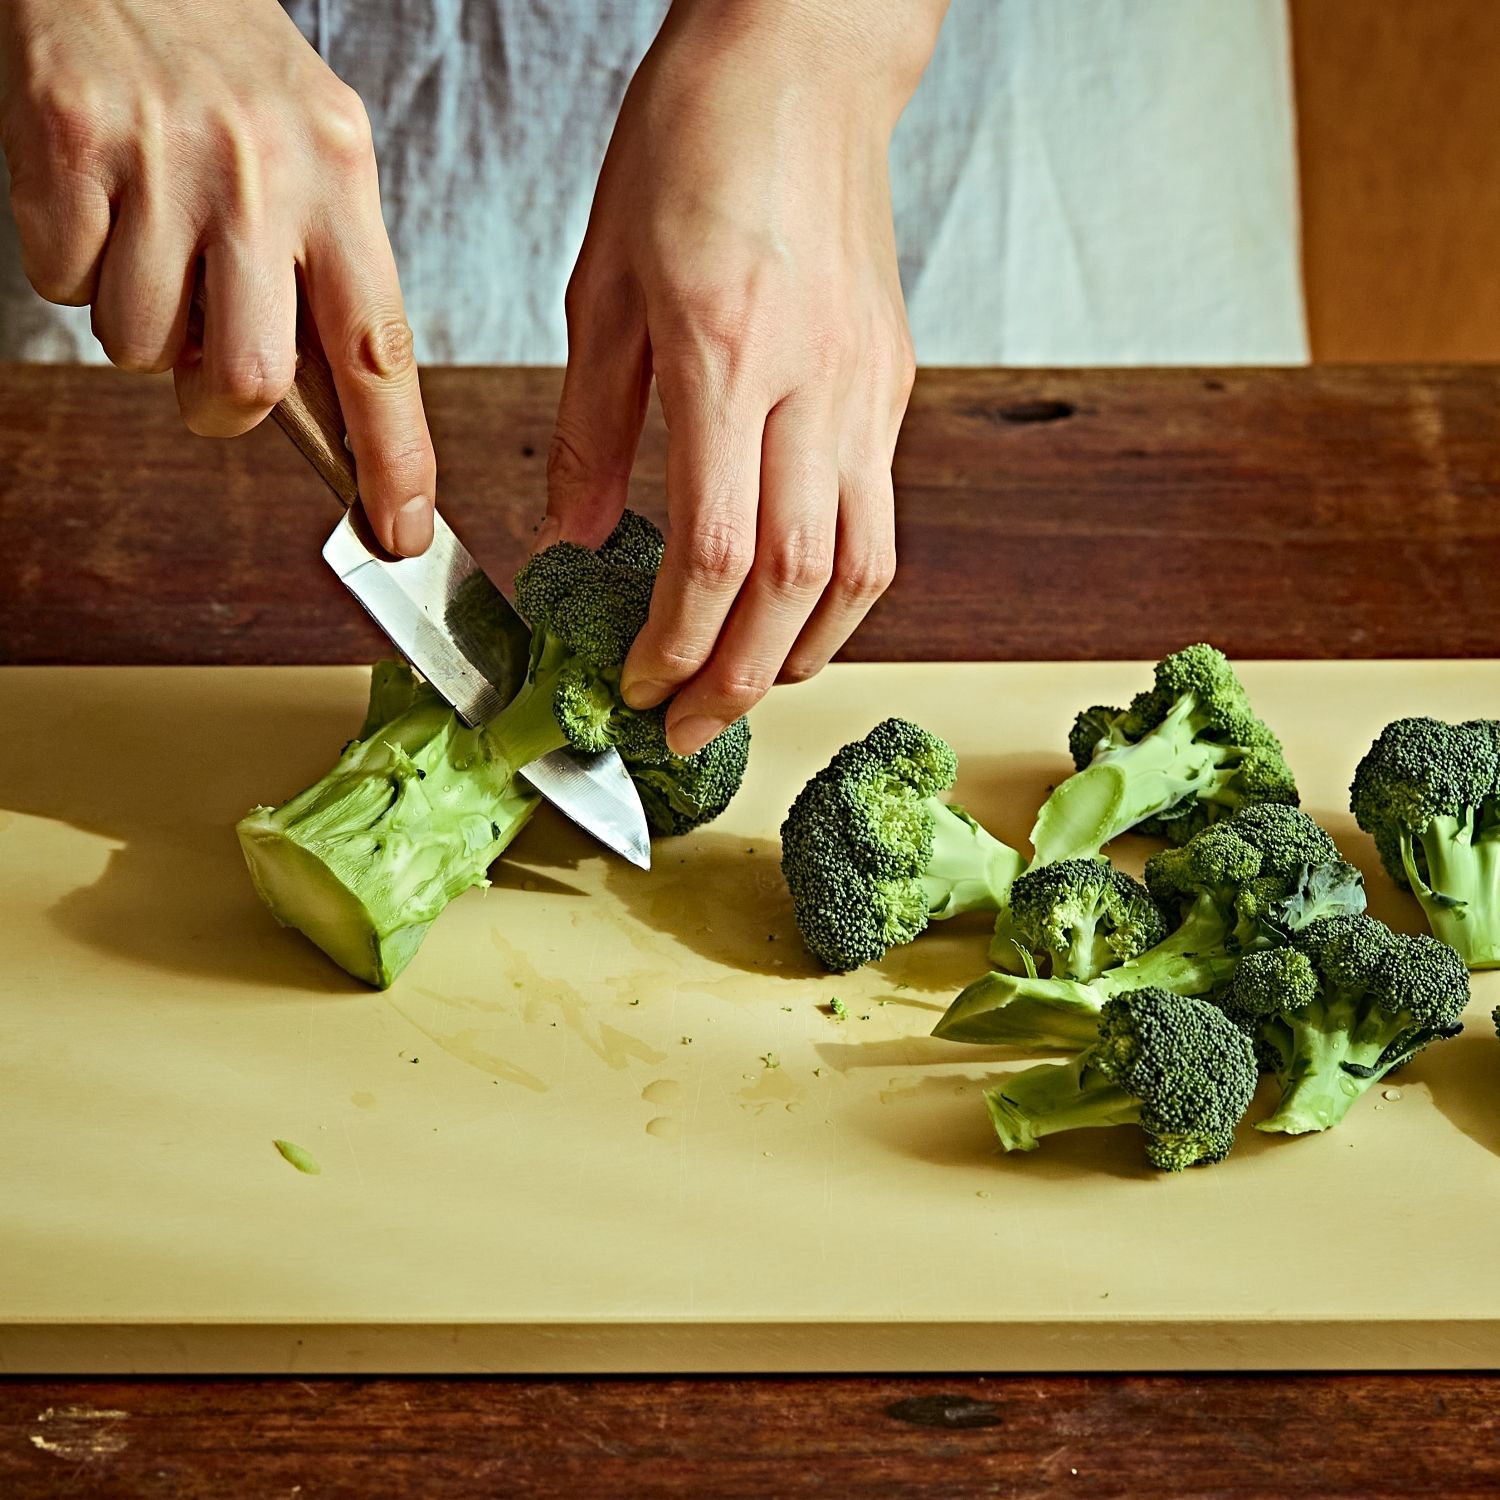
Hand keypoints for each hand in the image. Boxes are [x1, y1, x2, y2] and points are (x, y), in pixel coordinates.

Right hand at [0, 0, 434, 554]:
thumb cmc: (232, 69)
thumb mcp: (322, 155)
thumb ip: (334, 279)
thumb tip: (335, 419)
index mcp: (341, 181)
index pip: (381, 354)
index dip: (395, 458)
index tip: (402, 531)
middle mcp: (262, 175)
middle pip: (247, 380)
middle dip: (219, 407)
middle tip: (206, 365)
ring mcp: (162, 161)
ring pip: (139, 345)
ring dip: (141, 325)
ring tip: (153, 242)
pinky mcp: (69, 146)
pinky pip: (65, 286)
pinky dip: (76, 269)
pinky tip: (101, 205)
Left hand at [542, 0, 943, 753]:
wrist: (804, 58)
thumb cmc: (691, 144)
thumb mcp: (602, 281)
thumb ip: (592, 426)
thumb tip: (573, 540)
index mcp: (724, 354)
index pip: (712, 552)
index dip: (675, 644)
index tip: (634, 684)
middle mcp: (813, 384)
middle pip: (793, 585)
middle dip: (738, 681)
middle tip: (689, 730)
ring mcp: (868, 388)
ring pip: (863, 569)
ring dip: (804, 653)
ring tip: (748, 687)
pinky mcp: (893, 384)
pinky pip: (880, 517)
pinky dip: (840, 590)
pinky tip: (794, 606)